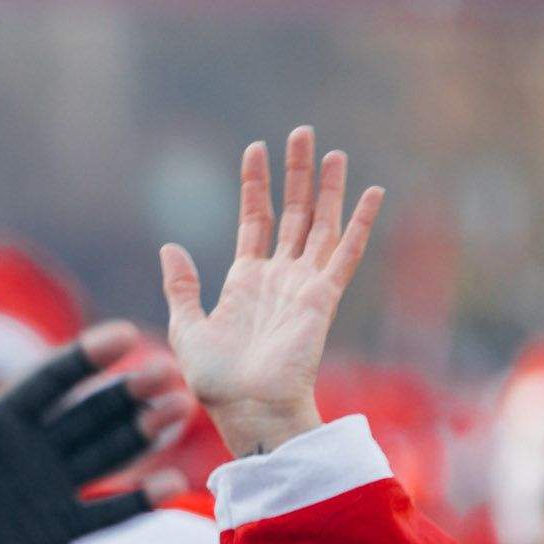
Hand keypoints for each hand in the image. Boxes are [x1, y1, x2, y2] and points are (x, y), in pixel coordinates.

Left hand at [0, 324, 191, 543]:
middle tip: (169, 371)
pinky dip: (135, 501)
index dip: (86, 358)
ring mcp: (46, 493)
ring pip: (104, 455)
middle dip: (127, 393)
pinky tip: (170, 483)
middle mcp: (29, 453)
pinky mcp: (53, 534)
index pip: (49, 382)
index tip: (124, 334)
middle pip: (87, 414)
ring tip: (181, 407)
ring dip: (142, 433)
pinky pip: (102, 515)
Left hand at [160, 127, 384, 457]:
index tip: (255, 149)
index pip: (254, 219)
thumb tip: (170, 246)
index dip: (255, 185)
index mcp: (246, 281)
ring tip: (332, 151)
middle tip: (302, 133)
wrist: (247, 409)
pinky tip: (372, 192)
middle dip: (296, 173)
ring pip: (320, 224)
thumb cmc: (217, 381)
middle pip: (292, 212)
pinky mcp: (323, 298)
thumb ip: (182, 286)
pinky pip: (346, 253)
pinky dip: (360, 223)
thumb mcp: (187, 327)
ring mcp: (303, 285)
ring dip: (327, 188)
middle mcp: (278, 277)